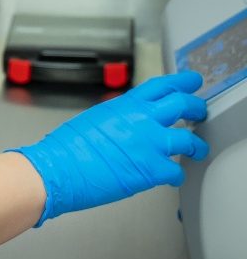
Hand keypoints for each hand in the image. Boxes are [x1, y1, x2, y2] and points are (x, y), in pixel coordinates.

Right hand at [7, 70, 208, 224]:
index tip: (192, 82)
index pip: (161, 85)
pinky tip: (172, 176)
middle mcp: (142, 120)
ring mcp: (150, 144)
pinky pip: (177, 171)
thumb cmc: (67, 147)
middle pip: (183, 105)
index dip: (181, 82)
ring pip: (190, 140)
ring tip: (198, 149)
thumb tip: (129, 123)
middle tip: (200, 111)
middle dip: (197, 107)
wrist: (59, 167)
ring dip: (197, 146)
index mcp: (125, 105)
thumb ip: (119, 117)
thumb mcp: (95, 118)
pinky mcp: (152, 170)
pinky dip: (177, 175)